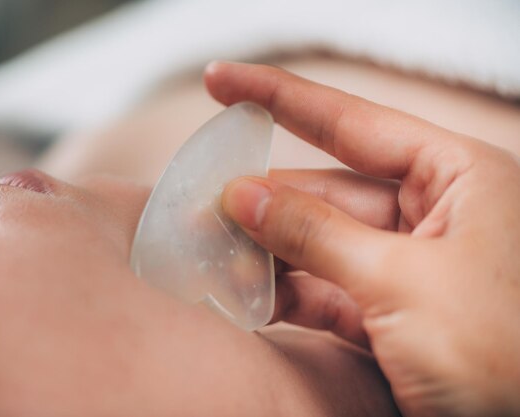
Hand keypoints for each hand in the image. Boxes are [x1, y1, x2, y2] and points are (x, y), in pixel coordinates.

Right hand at [205, 61, 519, 416]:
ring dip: (269, 253)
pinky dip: (290, 293)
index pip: (351, 122)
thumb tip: (243, 194)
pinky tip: (252, 295)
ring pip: (321, 242)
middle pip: (327, 190)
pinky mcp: (395, 312)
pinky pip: (330, 288)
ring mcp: (412, 265)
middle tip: (202, 207)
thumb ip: (315, 233)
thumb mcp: (399, 282)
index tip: (221, 82)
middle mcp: (435, 213)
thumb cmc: (504, 357)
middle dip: (263, 200)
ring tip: (216, 258)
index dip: (279, 99)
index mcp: (457, 178)